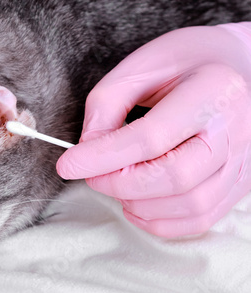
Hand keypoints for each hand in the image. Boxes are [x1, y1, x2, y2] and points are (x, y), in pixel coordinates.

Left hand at [57, 24, 250, 236]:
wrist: (240, 67)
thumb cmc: (189, 62)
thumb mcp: (142, 65)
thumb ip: (107, 105)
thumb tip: (87, 150)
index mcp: (213, 92)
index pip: (151, 138)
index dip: (102, 157)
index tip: (68, 164)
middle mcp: (236, 131)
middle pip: (173, 177)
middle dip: (119, 183)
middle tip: (93, 174)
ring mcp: (242, 161)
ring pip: (189, 205)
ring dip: (139, 204)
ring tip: (116, 184)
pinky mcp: (239, 183)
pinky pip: (200, 219)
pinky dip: (159, 221)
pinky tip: (137, 203)